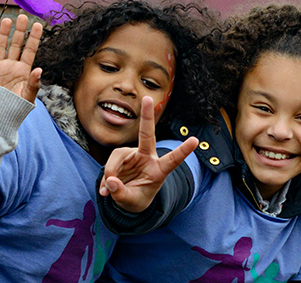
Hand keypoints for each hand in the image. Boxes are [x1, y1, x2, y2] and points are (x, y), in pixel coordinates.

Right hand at [0, 15, 42, 102]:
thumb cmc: (15, 109)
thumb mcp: (28, 97)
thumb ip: (33, 83)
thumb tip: (39, 70)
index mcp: (23, 70)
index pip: (30, 50)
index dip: (34, 38)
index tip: (38, 25)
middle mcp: (11, 66)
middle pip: (16, 45)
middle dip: (19, 31)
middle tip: (23, 16)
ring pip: (0, 47)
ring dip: (3, 34)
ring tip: (7, 20)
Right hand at [98, 96, 197, 212]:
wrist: (128, 198)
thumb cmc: (137, 198)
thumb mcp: (132, 202)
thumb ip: (121, 193)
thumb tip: (110, 181)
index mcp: (159, 170)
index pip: (173, 160)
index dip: (183, 151)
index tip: (196, 140)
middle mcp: (147, 158)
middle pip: (147, 135)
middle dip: (147, 116)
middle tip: (148, 99)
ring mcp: (133, 155)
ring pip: (117, 157)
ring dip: (110, 173)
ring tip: (107, 193)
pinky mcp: (121, 156)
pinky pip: (110, 164)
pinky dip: (105, 178)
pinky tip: (104, 190)